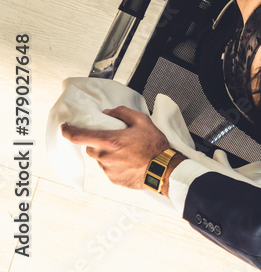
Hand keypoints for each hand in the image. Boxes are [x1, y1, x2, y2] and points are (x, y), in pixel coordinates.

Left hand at [61, 106, 177, 191]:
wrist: (163, 169)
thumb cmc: (155, 146)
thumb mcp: (143, 121)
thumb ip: (123, 113)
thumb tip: (109, 113)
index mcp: (110, 141)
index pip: (79, 136)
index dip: (68, 131)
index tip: (65, 127)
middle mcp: (105, 156)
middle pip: (90, 148)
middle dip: (98, 142)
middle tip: (114, 139)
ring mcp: (108, 170)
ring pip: (100, 159)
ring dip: (108, 153)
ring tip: (127, 152)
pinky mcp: (113, 179)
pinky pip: (108, 169)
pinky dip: (115, 164)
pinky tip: (130, 161)